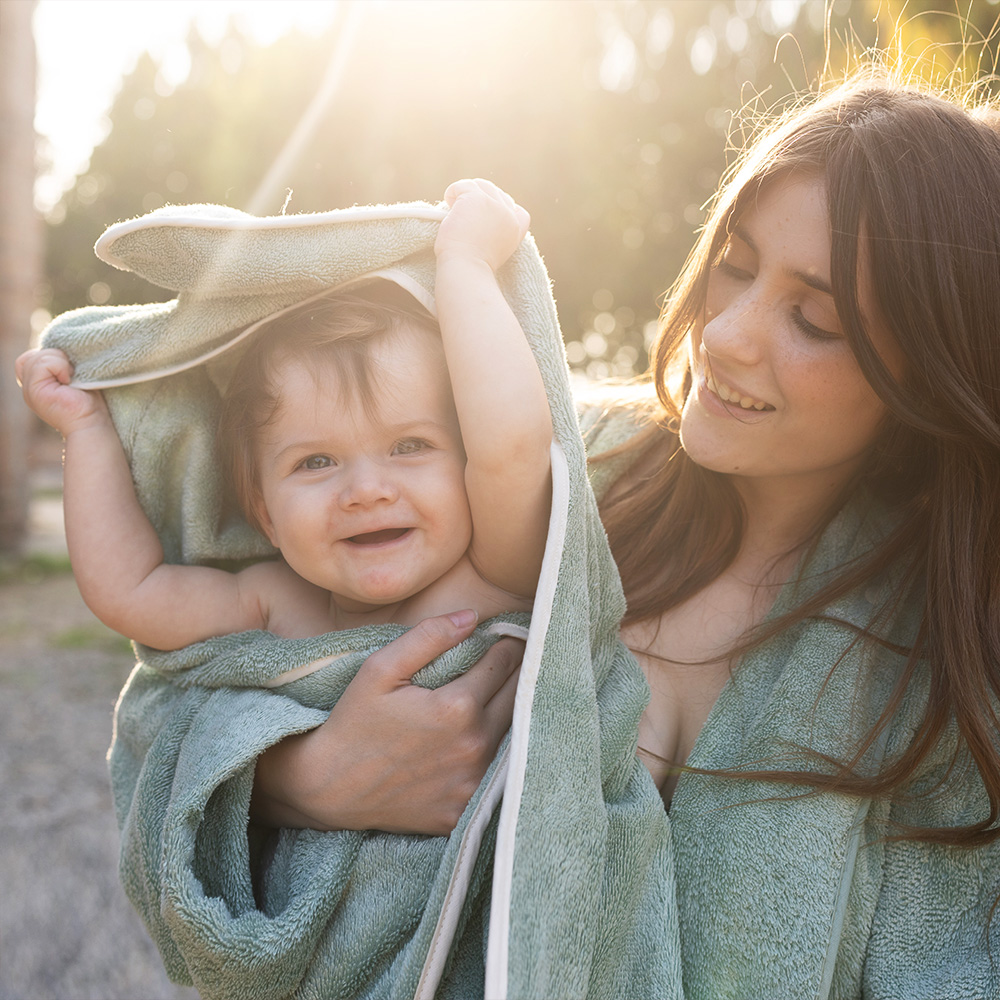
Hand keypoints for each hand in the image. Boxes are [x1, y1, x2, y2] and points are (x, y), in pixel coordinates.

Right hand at [15, 348, 107, 435]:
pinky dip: (61, 366)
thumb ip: (60, 365)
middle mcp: (29, 387)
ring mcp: (29, 390)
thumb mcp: (73, 377)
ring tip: (73, 379)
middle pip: (34, 355)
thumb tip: (63, 346)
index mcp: (36, 384)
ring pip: (39, 356)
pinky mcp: (35, 391)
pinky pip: (43, 362)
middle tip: (74, 375)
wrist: (94, 425)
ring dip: (61, 362)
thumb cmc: (90, 403)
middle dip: (58, 358)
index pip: (31, 357)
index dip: (51, 357)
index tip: (70, 371)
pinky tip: (71, 380)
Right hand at [251, 611, 522, 835]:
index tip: (505, 637)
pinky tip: (474, 742)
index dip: (506, 645)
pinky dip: (493, 754)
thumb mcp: (380, 669)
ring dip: (508, 713)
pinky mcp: (466, 808)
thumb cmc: (353, 723)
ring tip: (495, 696)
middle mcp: (474, 745)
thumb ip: (429, 637)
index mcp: (457, 707)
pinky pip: (495, 775)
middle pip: (519, 697)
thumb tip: (473, 617)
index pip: (505, 662)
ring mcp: (472, 782)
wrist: (329, 790)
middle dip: (516, 675)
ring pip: (513, 735)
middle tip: (508, 662)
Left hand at [434, 178, 529, 272]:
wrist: (466, 269)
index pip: (518, 211)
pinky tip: (448, 211)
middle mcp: (508, 215)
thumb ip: (493, 233)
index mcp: (516, 229)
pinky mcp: (476, 198)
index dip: (500, 209)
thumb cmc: (472, 266)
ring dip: (465, 195)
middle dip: (479, 199)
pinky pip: (462, 185)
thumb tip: (476, 218)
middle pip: (496, 192)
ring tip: (456, 215)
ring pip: (480, 185)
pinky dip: (452, 194)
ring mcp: (494, 205)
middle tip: (464, 217)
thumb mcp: (492, 251)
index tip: (485, 219)